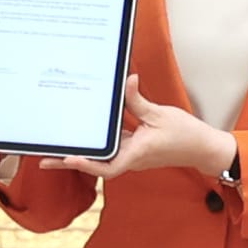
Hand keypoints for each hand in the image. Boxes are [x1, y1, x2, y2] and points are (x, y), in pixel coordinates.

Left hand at [51, 75, 233, 179]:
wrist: (203, 148)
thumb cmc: (185, 135)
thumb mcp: (160, 114)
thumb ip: (137, 100)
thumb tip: (126, 80)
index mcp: (137, 153)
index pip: (107, 167)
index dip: (87, 165)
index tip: (68, 159)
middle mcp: (131, 158)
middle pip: (96, 164)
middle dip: (70, 162)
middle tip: (44, 159)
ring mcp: (132, 155)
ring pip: (101, 158)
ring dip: (79, 155)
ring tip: (54, 151)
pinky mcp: (134, 149)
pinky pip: (112, 149)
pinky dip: (96, 146)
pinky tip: (83, 137)